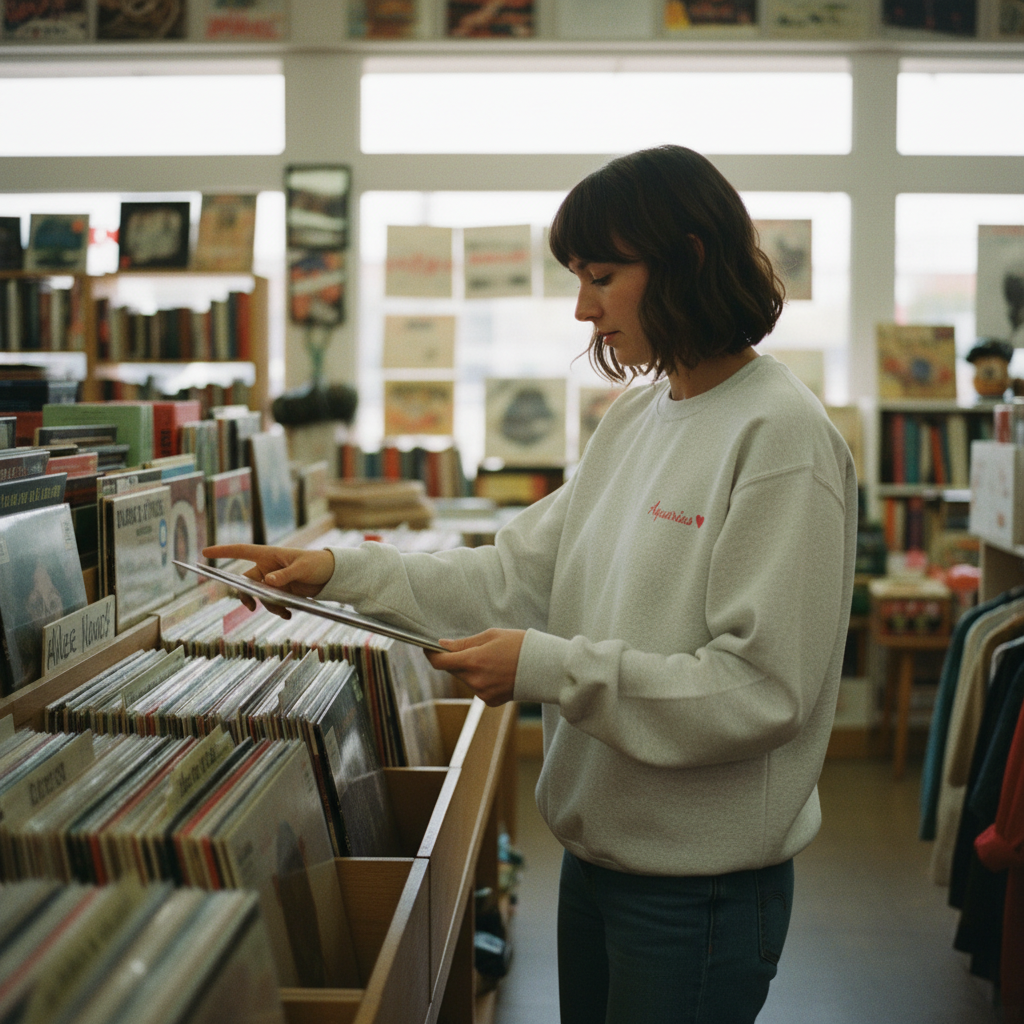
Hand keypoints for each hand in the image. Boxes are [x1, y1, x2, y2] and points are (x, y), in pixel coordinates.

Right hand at [201, 544, 334, 617]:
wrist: (331, 575)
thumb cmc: (316, 563)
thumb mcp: (302, 568)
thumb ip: (285, 575)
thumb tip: (267, 582)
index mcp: (269, 554)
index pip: (241, 551)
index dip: (222, 551)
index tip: (204, 553)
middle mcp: (267, 567)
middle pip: (246, 581)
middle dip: (247, 595)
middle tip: (251, 606)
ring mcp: (273, 581)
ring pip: (260, 596)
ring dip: (269, 605)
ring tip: (285, 612)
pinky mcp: (281, 592)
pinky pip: (272, 603)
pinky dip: (278, 610)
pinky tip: (288, 614)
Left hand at [426, 629, 524, 706]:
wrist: (545, 667)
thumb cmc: (520, 645)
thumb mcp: (491, 635)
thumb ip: (464, 643)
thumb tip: (443, 646)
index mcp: (473, 661)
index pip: (441, 662)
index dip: (431, 655)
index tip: (429, 649)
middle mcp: (475, 680)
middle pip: (453, 670)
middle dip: (458, 659)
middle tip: (476, 649)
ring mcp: (483, 693)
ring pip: (466, 679)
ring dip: (471, 670)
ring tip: (494, 660)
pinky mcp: (491, 701)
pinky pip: (478, 688)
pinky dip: (482, 680)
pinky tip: (499, 673)